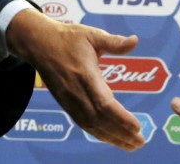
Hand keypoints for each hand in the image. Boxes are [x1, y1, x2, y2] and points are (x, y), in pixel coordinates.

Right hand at [6, 9, 143, 150]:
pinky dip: (99, 134)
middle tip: (141, 141)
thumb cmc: (67, 37)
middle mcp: (76, 91)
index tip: (138, 126)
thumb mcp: (91, 34)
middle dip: (121, 133)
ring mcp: (69, 100)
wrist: (38, 44)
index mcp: (85, 74)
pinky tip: (112, 138)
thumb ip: (113, 41)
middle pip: (99, 119)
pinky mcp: (66, 104)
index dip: (121, 118)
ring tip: (131, 145)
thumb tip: (135, 41)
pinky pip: (83, 123)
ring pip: (91, 125)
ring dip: (112, 138)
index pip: (104, 103)